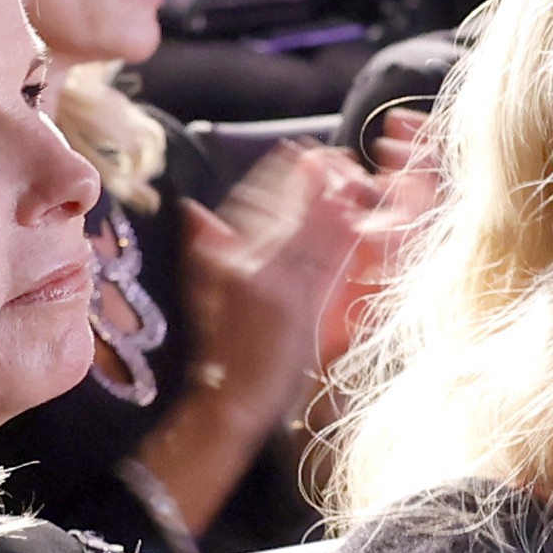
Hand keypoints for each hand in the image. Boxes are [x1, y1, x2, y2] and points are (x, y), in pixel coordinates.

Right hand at [173, 139, 377, 390]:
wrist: (232, 400)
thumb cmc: (220, 352)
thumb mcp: (203, 296)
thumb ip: (203, 249)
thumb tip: (193, 209)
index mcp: (229, 261)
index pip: (255, 205)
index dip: (278, 174)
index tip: (297, 152)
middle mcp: (252, 268)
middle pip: (284, 209)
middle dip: (309, 177)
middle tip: (331, 154)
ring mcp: (278, 287)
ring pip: (309, 231)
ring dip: (331, 198)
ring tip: (349, 172)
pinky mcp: (301, 308)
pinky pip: (326, 263)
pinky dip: (342, 236)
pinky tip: (359, 215)